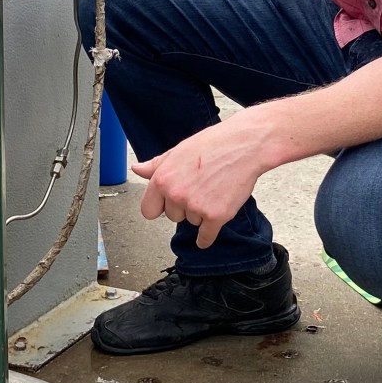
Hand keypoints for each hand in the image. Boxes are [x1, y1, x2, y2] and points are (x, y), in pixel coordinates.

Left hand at [131, 114, 275, 249]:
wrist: (244, 146)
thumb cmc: (214, 144)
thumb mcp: (178, 151)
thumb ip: (156, 165)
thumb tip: (137, 169)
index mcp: (163, 179)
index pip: (149, 210)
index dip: (160, 206)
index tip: (167, 205)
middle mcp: (176, 195)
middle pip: (173, 217)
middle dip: (185, 207)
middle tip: (200, 188)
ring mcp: (196, 207)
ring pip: (192, 222)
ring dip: (201, 213)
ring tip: (214, 191)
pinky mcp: (216, 216)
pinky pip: (206, 237)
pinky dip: (207, 238)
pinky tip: (207, 234)